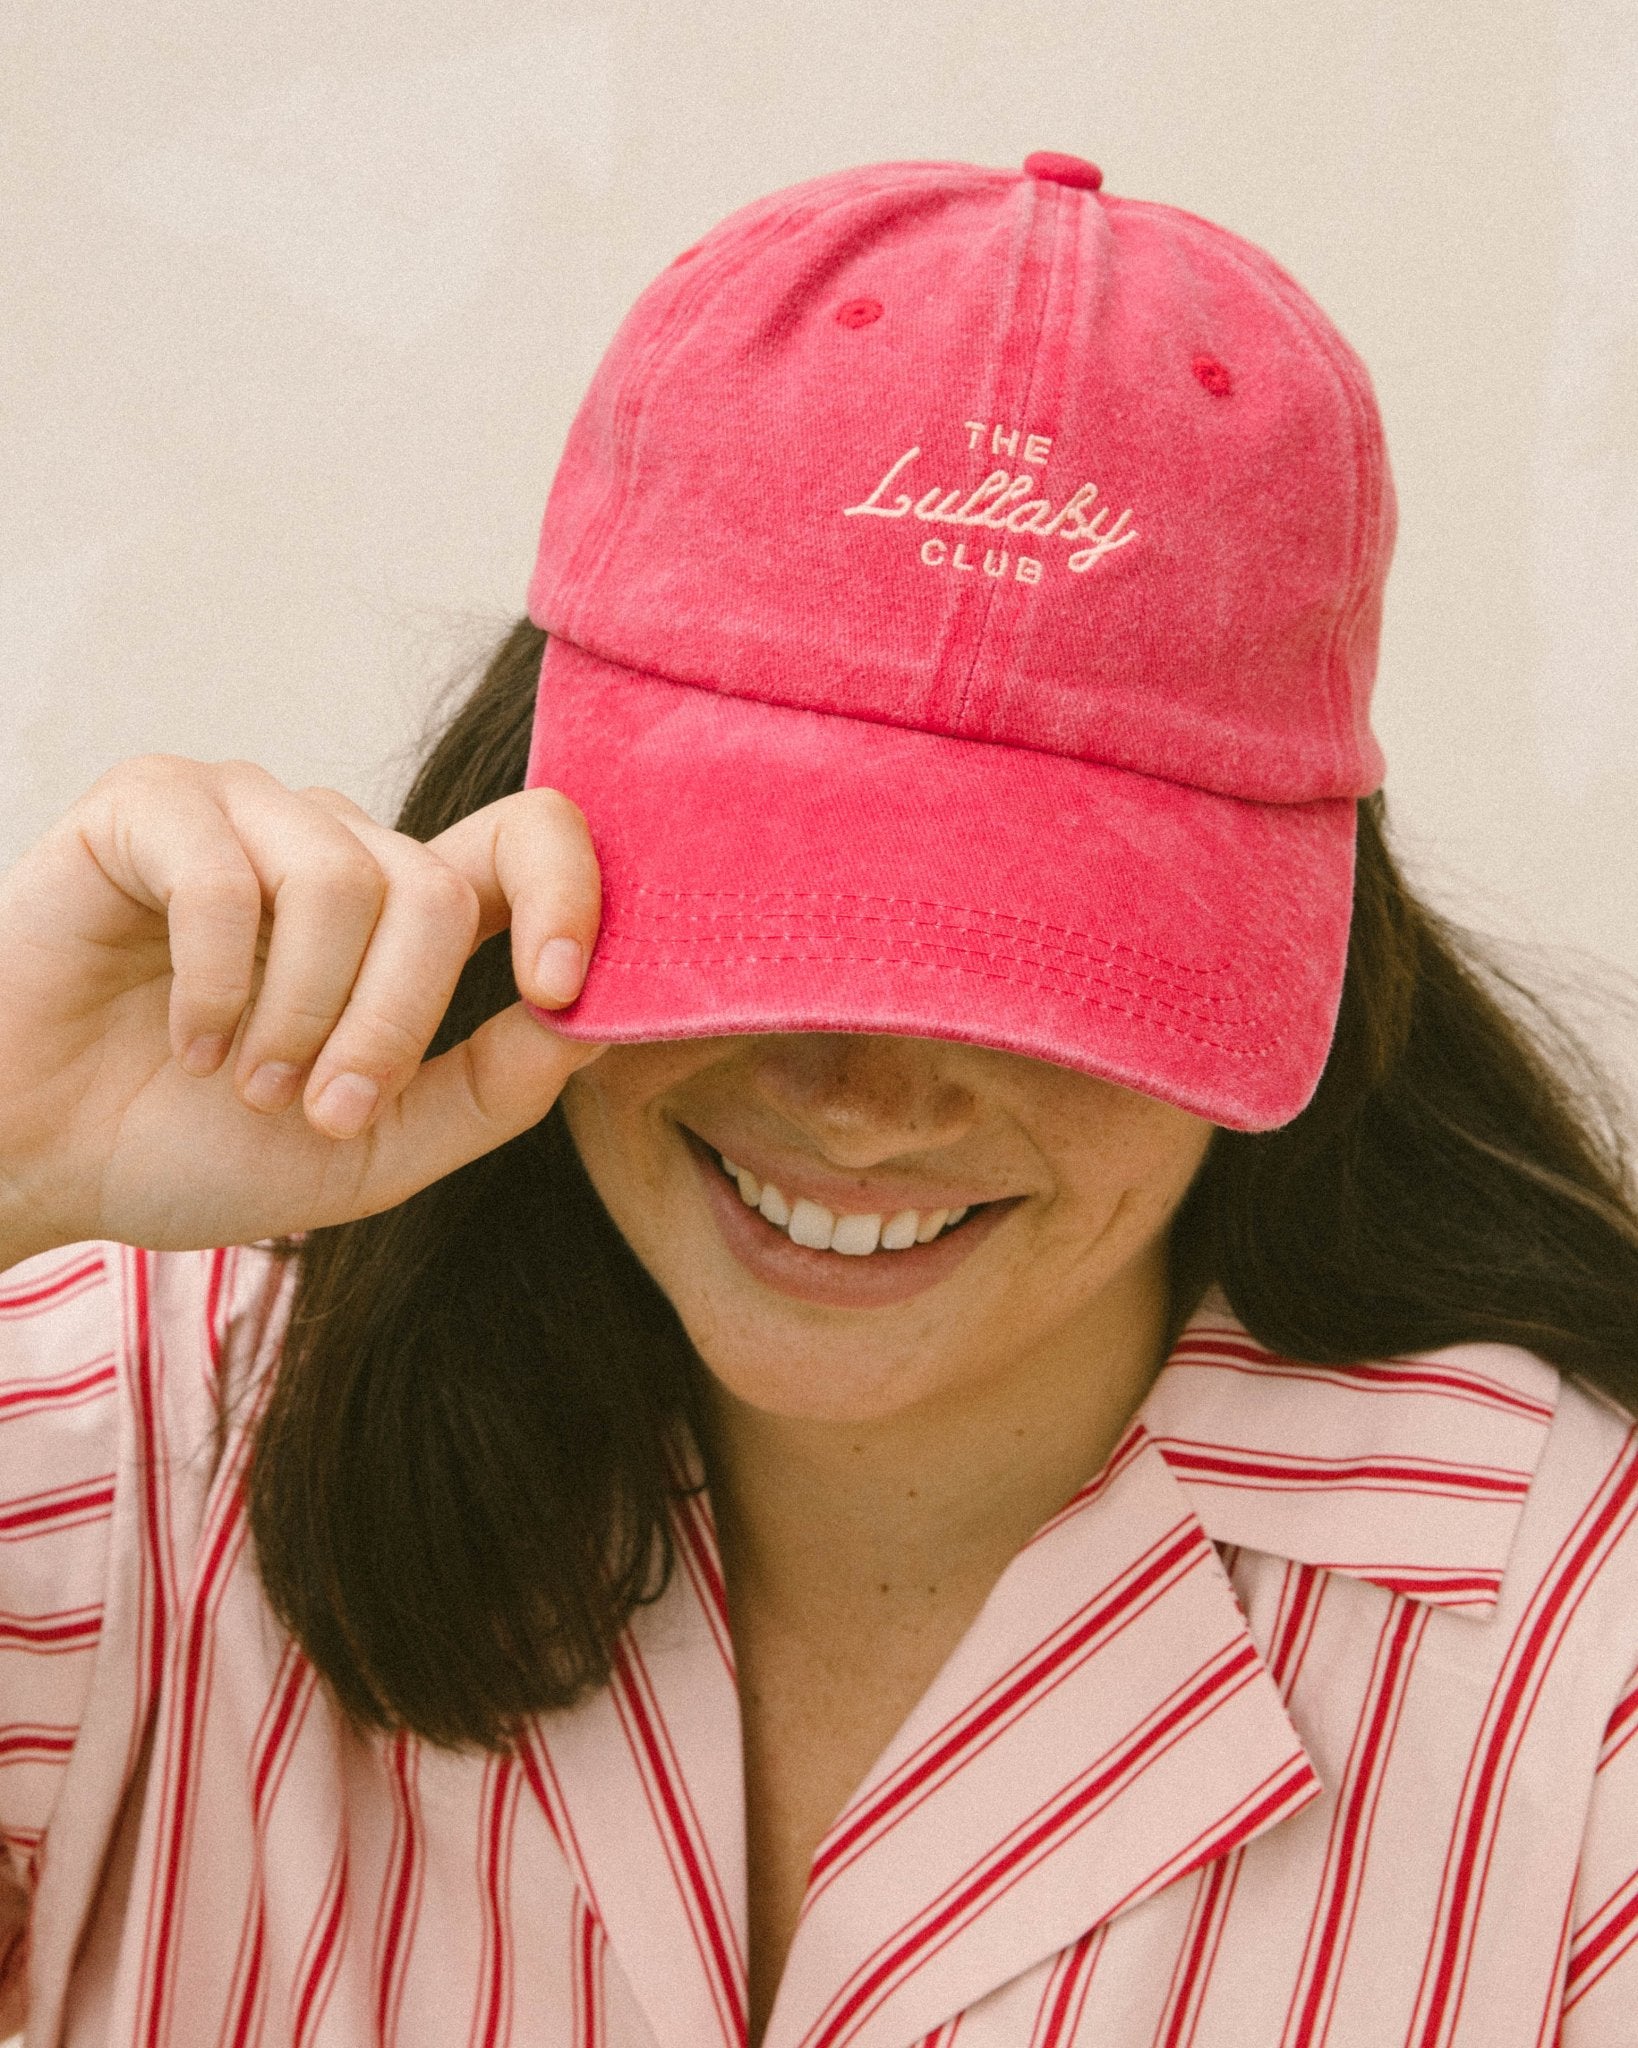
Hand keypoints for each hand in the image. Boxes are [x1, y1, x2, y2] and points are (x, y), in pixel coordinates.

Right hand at [0, 757, 605, 1266]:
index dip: (572, 895)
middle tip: (318, 1108)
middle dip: (388, 1026)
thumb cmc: (201, 1145)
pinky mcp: (152, 803)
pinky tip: (181, 1037)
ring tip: (240, 1078)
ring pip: (344, 882)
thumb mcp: (378, 1147)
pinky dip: (213, 989)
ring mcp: (246, 811)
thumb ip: (492, 1089)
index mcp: (408, 911)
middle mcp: (339, 843)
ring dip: (295, 1017)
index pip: (532, 838)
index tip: (558, 990)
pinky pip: (228, 878)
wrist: (39, 1161)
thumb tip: (599, 1022)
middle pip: (437, 893)